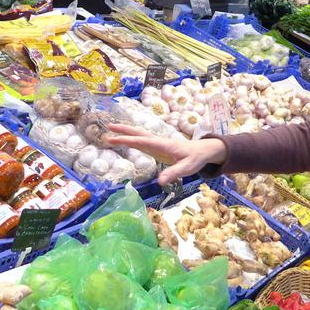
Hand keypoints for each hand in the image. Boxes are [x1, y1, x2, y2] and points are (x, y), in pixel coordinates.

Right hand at [105, 124, 226, 185]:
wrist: (202, 151)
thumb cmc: (194, 159)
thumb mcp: (187, 168)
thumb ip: (174, 173)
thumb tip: (160, 182)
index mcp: (163, 145)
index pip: (143, 141)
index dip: (129, 140)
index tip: (115, 139)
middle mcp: (158, 141)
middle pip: (138, 133)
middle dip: (123, 130)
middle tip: (108, 126)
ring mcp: (156, 143)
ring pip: (138, 135)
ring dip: (125, 132)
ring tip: (110, 131)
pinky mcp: (156, 147)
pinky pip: (141, 141)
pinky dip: (130, 139)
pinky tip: (123, 139)